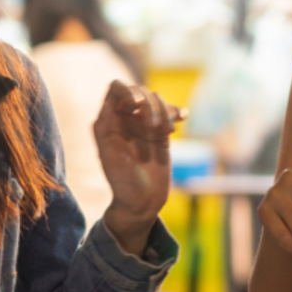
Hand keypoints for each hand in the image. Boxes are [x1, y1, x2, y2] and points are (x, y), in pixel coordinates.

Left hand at [94, 81, 179, 254]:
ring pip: (157, 100)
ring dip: (165, 110)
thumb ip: (108, 128)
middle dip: (150, 103)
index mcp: (108, 121)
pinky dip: (178, 112)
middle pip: (140, 91)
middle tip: (153, 125)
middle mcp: (126, 119)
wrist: (142, 202)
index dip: (128, 90)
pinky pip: (171, 113)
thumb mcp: (110, 155)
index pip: (116, 89)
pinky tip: (182, 119)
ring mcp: (144, 125)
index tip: (136, 104)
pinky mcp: (160, 134)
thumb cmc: (122, 182)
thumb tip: (114, 102)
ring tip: (168, 131)